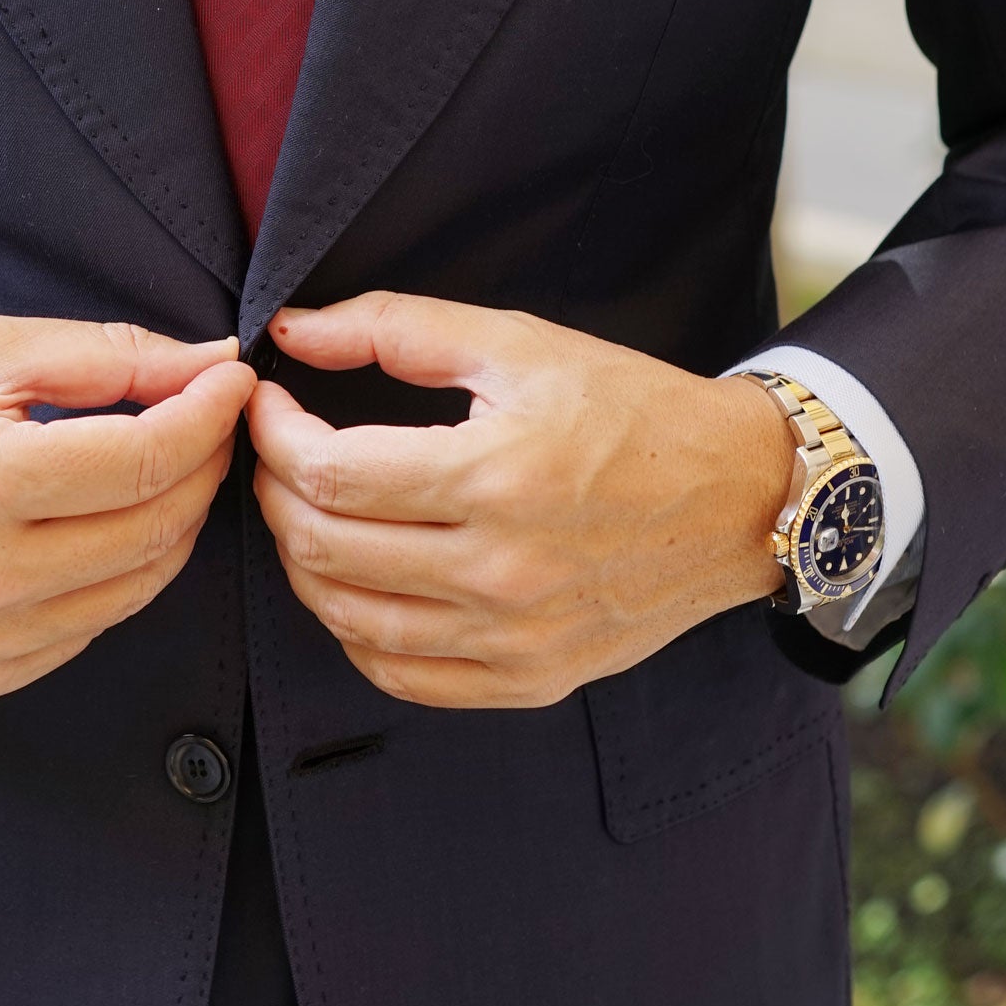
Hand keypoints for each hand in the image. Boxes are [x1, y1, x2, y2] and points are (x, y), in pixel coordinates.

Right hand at [0, 317, 254, 699]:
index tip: (230, 382)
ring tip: (160, 470)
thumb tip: (206, 365)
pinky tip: (98, 529)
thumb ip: (102, 356)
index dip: (208, 416)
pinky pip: (92, 628)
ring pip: (138, 587)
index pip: (147, 459)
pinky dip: (117, 575)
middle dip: (203, 467)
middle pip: (157, 528)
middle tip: (205, 422)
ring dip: (172, 523)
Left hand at [247, 293, 795, 708]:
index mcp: (495, 475)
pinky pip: (399, 674)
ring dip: (304, 563)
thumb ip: (396, 327)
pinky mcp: (529, 678)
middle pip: (324, 548)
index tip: (267, 408)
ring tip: (311, 513)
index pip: (329, 473)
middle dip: (275, 494)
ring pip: (348, 619)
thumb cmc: (630, 411)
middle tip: (278, 456)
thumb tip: (294, 328)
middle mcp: (501, 569)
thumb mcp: (518, 342)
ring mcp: (514, 635)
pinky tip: (358, 584)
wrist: (738, 498)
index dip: (272, 437)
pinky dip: (354, 631)